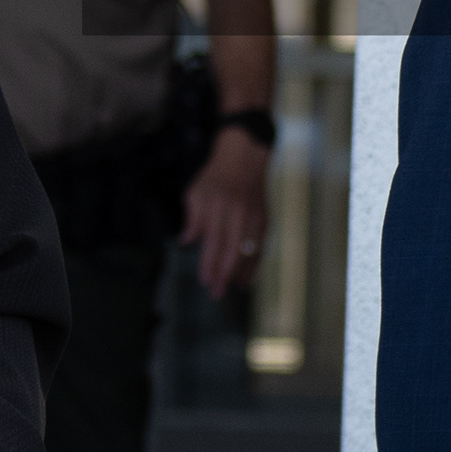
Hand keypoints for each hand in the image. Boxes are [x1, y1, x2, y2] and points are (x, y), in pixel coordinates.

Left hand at [180, 127, 269, 296]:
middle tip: (216, 293)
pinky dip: (255, 263)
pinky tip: (247, 276)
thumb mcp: (196, 192)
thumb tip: (185, 242)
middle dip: (225, 274)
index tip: (205, 281)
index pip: (214, 240)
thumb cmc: (215, 177)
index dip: (210, 263)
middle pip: (233, 250)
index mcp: (218, 206)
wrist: (246, 158)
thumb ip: (193, 218)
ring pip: (250, 251)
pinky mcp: (265, 219)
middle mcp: (238, 212)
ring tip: (231, 289)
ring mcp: (255, 216)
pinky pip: (261, 246)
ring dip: (241, 273)